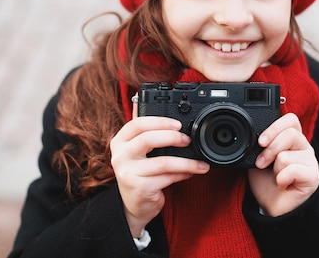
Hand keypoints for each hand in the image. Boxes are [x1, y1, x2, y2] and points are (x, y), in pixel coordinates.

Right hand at [109, 97, 209, 236]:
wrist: (134, 205)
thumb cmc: (140, 173)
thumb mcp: (137, 152)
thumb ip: (147, 133)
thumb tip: (166, 113)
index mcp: (120, 142)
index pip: (137, 124)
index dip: (160, 121)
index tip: (178, 124)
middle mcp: (120, 156)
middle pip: (148, 139)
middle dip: (173, 137)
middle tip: (188, 140)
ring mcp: (129, 173)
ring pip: (163, 162)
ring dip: (186, 161)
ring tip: (199, 162)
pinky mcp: (140, 189)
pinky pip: (167, 178)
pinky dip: (182, 174)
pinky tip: (189, 172)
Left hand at [247, 113, 318, 216]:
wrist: (273, 207)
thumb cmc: (267, 181)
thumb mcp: (257, 158)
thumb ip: (259, 144)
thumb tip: (252, 135)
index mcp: (292, 138)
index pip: (291, 120)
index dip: (274, 127)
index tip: (260, 141)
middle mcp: (304, 147)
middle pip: (290, 134)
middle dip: (270, 150)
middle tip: (261, 163)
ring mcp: (311, 162)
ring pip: (287, 155)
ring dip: (275, 169)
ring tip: (277, 177)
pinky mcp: (313, 177)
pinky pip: (292, 171)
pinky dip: (282, 180)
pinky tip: (283, 185)